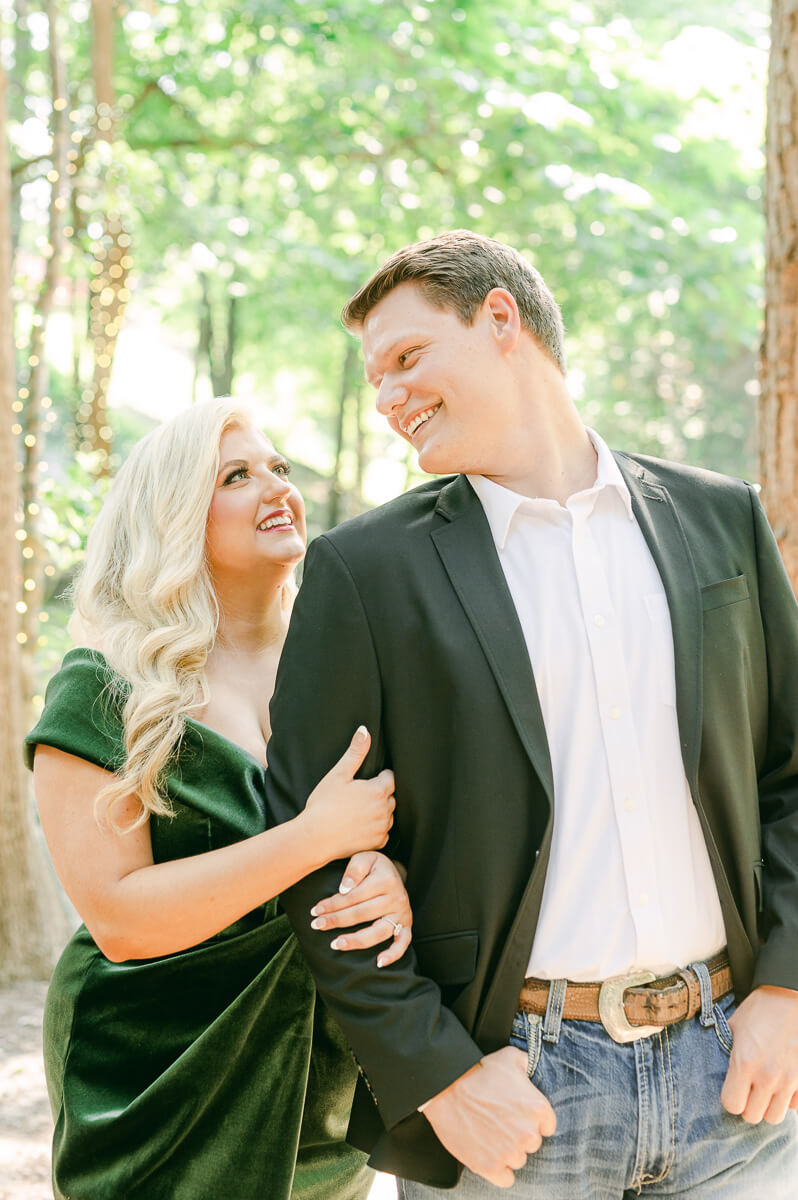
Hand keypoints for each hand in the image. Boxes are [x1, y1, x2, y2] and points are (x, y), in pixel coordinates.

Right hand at [302, 727, 394, 865]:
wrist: (314, 838)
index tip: (365, 781)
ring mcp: (382, 828)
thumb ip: (355, 752)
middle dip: (380, 794)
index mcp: (378, 790)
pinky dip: (376, 829)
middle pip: (390, 796)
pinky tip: (360, 826)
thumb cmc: (323, 805)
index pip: (390, 777)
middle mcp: (385, 810)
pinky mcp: (378, 843)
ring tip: (359, 811)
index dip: (378, 777)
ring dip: (379, 811)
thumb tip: (364, 730)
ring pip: (388, 815)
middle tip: (359, 796)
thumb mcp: (338, 774)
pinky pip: (383, 833)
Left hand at [309, 851, 411, 965]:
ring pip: (378, 932)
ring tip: (336, 944)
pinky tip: (379, 963)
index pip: (354, 896)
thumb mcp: (365, 857)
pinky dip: (393, 954)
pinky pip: (403, 943)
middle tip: (317, 925)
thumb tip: (344, 889)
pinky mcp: (406, 925)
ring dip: (355, 941)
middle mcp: (397, 898)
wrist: (394, 871)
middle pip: (361, 914)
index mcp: (386, 880)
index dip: (332, 904)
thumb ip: (354, 870)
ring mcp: (403, 913)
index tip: (315, 910)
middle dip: (336, 920)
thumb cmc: (374, 866)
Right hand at [421, 1046, 555, 1187]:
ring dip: (507, 1151)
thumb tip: (528, 1067)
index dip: (531, 1120)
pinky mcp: (491, 1167)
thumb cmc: (478, 1071)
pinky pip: (506, 1179)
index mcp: (538, 1109)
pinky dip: (499, 1170)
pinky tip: (489, 1155)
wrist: (446, 1088)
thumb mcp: (509, 1056)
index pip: (547, 1126)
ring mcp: (510, 1152)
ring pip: (518, 1160)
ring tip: (490, 1134)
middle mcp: (528, 1133)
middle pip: (532, 1144)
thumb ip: (526, 1063)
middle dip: (518, 1135)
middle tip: (500, 1122)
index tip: (518, 1115)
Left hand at [721, 985, 797, 1123]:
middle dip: (748, 1105)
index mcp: (744, 1062)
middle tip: (749, 1090)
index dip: (731, 1098)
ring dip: (768, 1105)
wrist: (789, 995)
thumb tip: (721, 1073)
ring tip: (766, 1088)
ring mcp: (790, 1080)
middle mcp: (767, 1076)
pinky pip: (795, 1106)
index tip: (734, 1089)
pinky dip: (789, 1099)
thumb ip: (728, 1054)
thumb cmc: (760, 1009)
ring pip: (774, 1117)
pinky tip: (784, 1083)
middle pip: (752, 1116)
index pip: (732, 1105)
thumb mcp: (734, 1027)